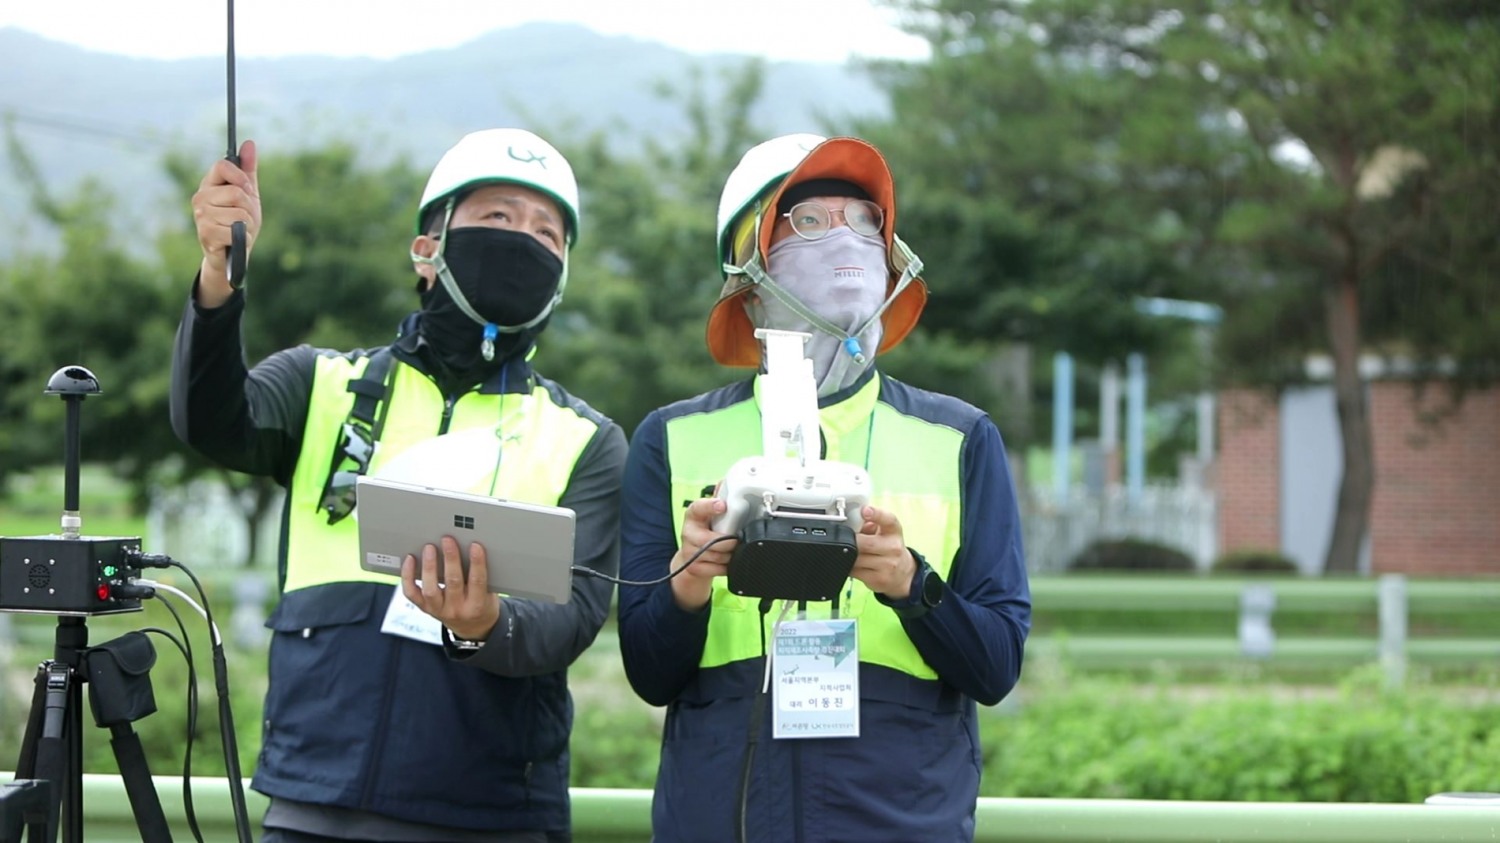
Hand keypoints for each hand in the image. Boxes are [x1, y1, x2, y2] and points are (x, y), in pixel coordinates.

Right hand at [192, 139, 260, 307]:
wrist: (234, 254)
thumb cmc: (240, 222)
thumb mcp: (248, 195)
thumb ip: (248, 170)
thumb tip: (249, 143)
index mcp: (209, 184)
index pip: (223, 165)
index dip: (241, 177)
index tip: (247, 189)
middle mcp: (200, 198)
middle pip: (236, 192)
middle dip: (249, 209)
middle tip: (244, 218)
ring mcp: (201, 216)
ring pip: (238, 213)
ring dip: (247, 225)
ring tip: (239, 231)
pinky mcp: (206, 234)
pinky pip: (236, 231)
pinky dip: (243, 238)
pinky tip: (235, 241)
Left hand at [401, 535, 500, 641]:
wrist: (472, 628)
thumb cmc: (482, 605)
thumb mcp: (490, 593)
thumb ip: (483, 575)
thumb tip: (473, 548)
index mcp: (477, 605)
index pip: (477, 582)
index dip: (477, 563)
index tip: (475, 546)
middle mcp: (457, 610)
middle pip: (453, 582)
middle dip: (451, 559)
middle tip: (448, 540)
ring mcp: (438, 610)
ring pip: (430, 589)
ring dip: (429, 566)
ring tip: (429, 548)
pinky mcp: (425, 608)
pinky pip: (412, 593)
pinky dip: (408, 576)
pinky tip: (410, 559)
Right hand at [670, 497, 737, 611]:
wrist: (691, 559)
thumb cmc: (704, 532)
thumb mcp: (709, 515)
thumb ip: (718, 499)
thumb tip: (725, 481)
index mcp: (693, 515)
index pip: (698, 508)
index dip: (710, 506)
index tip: (722, 505)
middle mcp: (688, 532)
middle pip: (711, 539)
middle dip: (729, 542)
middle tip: (735, 540)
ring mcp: (689, 551)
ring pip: (717, 555)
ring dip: (729, 555)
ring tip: (730, 550)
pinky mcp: (693, 568)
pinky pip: (717, 569)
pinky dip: (726, 567)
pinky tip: (725, 561)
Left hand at [850, 505, 916, 599]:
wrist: (902, 574)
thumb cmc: (888, 548)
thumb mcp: (883, 532)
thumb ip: (868, 524)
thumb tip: (852, 523)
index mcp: (894, 531)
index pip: (888, 520)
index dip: (876, 514)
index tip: (865, 510)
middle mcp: (894, 547)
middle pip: (864, 543)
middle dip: (851, 541)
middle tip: (845, 539)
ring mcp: (887, 565)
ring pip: (856, 559)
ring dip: (848, 555)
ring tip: (850, 552)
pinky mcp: (878, 580)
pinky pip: (854, 572)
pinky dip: (848, 567)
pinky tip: (853, 564)